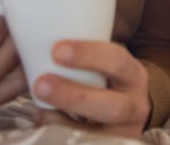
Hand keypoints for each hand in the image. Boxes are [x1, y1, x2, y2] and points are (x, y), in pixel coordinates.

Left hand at [33, 40, 151, 137]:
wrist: (132, 111)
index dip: (89, 55)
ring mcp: (124, 133)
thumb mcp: (107, 64)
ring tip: (38, 110)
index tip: (57, 50)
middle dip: (73, 96)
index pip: (117, 61)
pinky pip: (85, 143)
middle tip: (41, 84)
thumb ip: (81, 54)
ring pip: (97, 134)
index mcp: (133, 75)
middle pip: (111, 106)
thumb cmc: (107, 80)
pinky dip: (60, 132)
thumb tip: (35, 36)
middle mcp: (135, 106)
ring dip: (61, 122)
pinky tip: (44, 120)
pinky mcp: (112, 144)